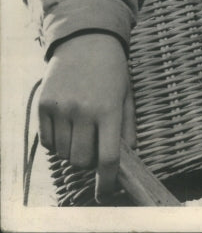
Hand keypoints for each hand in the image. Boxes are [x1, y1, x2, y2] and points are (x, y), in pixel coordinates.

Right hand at [38, 32, 135, 202]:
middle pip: (82, 161)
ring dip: (73, 150)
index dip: (107, 181)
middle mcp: (83, 110)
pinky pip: (48, 141)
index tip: (105, 193)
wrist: (86, 39)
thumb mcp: (126, 95)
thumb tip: (127, 158)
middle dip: (89, 162)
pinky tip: (66, 123)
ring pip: (64, 153)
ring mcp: (61, 107)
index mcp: (108, 108)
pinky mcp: (43, 105)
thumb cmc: (111, 70)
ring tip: (81, 128)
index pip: (107, 157)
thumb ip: (127, 128)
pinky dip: (57, 141)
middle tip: (94, 146)